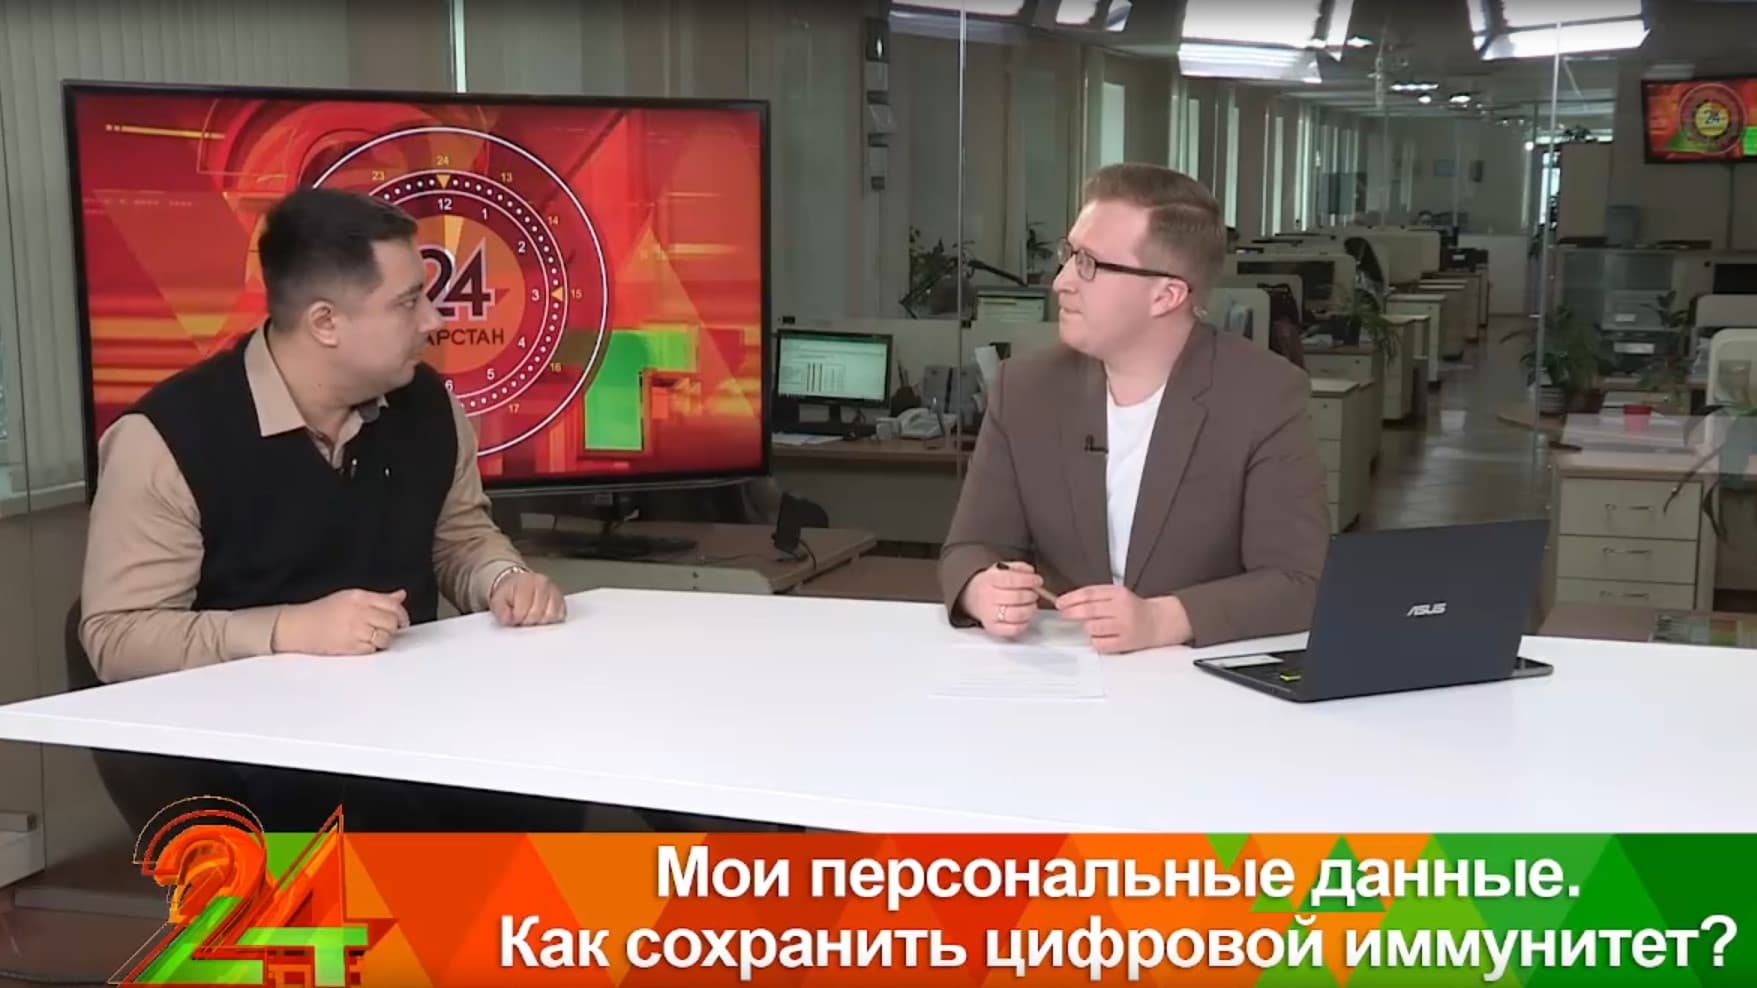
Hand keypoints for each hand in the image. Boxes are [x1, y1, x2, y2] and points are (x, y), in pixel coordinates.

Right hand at [273, 589, 409, 655]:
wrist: (298, 626)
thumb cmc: (322, 612)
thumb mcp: (350, 597)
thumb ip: (378, 598)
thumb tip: (401, 596)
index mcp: (360, 597)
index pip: (392, 605)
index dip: (402, 615)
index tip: (402, 621)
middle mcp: (359, 612)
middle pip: (392, 622)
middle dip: (392, 628)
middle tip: (384, 630)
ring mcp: (354, 630)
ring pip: (385, 637)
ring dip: (383, 639)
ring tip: (371, 637)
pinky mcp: (350, 646)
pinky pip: (372, 649)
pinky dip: (370, 649)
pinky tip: (360, 644)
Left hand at [490, 568, 566, 626]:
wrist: (519, 585)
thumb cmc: (510, 593)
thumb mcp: (498, 600)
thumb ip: (501, 610)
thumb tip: (508, 619)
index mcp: (526, 581)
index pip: (523, 609)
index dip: (517, 618)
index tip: (513, 617)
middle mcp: (543, 584)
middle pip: (537, 614)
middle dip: (527, 621)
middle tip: (522, 618)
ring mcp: (555, 591)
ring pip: (550, 616)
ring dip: (540, 621)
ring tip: (531, 616)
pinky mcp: (562, 600)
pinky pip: (560, 616)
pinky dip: (550, 620)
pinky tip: (541, 616)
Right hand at [959, 562, 1044, 638]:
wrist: (972, 598)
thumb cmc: (991, 584)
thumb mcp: (1001, 569)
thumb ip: (1018, 568)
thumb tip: (1031, 572)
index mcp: (989, 579)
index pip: (1011, 580)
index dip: (1028, 580)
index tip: (1038, 580)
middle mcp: (988, 597)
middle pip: (1017, 597)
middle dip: (1032, 595)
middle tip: (1034, 593)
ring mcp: (990, 614)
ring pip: (1017, 614)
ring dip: (1030, 609)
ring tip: (1031, 604)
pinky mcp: (994, 628)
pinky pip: (1014, 629)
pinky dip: (1025, 623)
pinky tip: (1025, 617)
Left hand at [1056, 585, 1189, 653]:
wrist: (1158, 622)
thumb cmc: (1134, 608)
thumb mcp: (1118, 594)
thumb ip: (1097, 595)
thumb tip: (1070, 602)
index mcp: (1119, 594)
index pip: (1089, 594)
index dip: (1071, 598)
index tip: (1060, 603)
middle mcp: (1122, 609)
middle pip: (1089, 610)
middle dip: (1072, 612)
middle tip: (1064, 614)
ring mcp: (1124, 627)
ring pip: (1092, 628)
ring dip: (1087, 627)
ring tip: (1093, 626)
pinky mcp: (1125, 643)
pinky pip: (1099, 643)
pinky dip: (1095, 641)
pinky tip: (1101, 636)